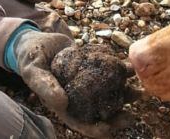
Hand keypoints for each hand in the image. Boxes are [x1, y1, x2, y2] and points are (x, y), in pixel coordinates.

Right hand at [14, 31, 135, 137]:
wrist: (35, 40)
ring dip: (125, 92)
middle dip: (120, 113)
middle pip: (102, 111)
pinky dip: (119, 70)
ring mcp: (86, 83)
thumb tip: (62, 103)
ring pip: (109, 92)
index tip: (112, 128)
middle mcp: (78, 97)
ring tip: (140, 88)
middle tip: (135, 109)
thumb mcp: (33, 71)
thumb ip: (45, 86)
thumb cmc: (30, 58)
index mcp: (64, 105)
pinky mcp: (91, 67)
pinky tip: (129, 66)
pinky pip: (107, 71)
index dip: (98, 129)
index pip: (83, 124)